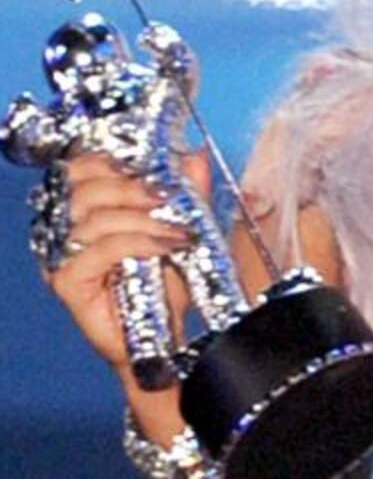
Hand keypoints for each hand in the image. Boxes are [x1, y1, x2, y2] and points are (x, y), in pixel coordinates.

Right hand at [44, 152, 208, 371]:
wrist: (164, 330)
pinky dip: (137, 243)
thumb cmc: (165, 279)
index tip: (150, 167)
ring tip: (175, 229)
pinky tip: (165, 247)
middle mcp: (64, 228)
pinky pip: (100, 250)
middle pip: (84, 188)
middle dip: (131, 187)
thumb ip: (189, 190)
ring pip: (95, 219)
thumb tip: (195, 157)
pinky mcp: (68, 282)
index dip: (111, 161)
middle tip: (168, 196)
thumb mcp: (182, 224)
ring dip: (142, 219)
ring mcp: (62, 255)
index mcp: (85, 206)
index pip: (80, 167)